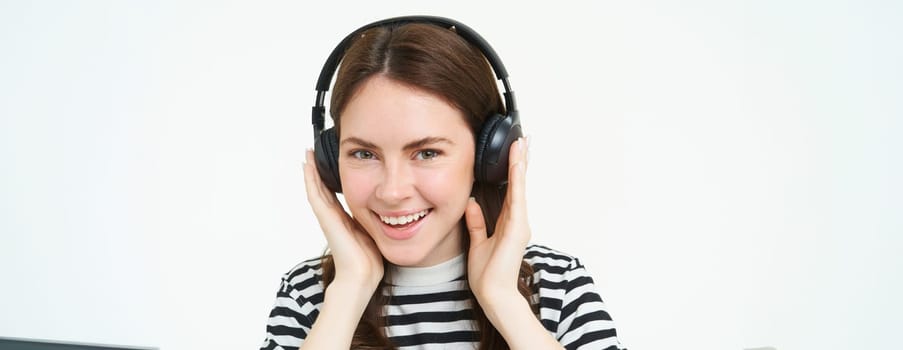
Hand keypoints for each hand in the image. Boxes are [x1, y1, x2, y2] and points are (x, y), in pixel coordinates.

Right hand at [303, 149, 383, 291]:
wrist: (362, 275)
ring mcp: (327, 217)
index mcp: (344, 220)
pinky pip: (315, 194)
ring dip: (310, 171)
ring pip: (315, 188)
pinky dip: (310, 179)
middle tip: (311, 152)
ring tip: (306, 153)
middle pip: (322, 189)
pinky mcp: (325, 218)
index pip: (333, 195)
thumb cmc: (369, 260)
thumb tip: (388, 212)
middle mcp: (333, 217)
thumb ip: (374, 221)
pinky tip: (306, 166)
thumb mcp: (373, 232)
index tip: (327, 164)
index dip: (329, 180)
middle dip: (317, 171)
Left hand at [465, 137, 530, 302]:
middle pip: (518, 184)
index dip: (512, 171)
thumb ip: (476, 222)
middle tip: (524, 138)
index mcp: (507, 223)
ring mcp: (519, 223)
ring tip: (522, 142)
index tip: (514, 151)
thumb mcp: (477, 242)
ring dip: (520, 164)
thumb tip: (471, 202)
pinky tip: (517, 163)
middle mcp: (517, 220)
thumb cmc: (488, 274)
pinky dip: (517, 179)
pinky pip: (516, 198)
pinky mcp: (517, 228)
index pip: (510, 190)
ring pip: (519, 186)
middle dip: (520, 161)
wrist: (493, 294)